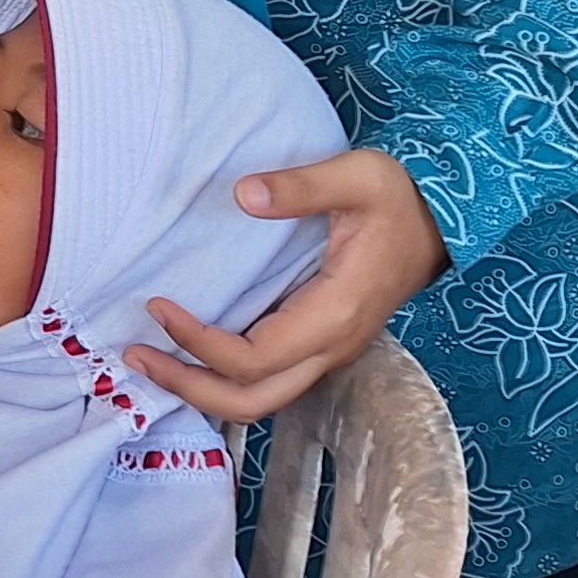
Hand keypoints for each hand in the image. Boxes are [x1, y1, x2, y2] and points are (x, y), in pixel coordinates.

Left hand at [127, 147, 446, 421]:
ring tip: (151, 360)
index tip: (159, 306)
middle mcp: (331, 346)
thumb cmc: (399, 197)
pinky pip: (269, 378)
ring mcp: (328, 350)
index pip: (253, 359)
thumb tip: (243, 194)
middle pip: (253, 401)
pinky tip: (191, 352)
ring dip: (204, 389)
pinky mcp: (321, 341)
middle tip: (135, 356)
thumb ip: (299, 186)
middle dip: (190, 388)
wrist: (442, 219)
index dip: (199, 344)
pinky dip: (225, 376)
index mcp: (335, 315)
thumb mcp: (356, 176)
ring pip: (261, 399)